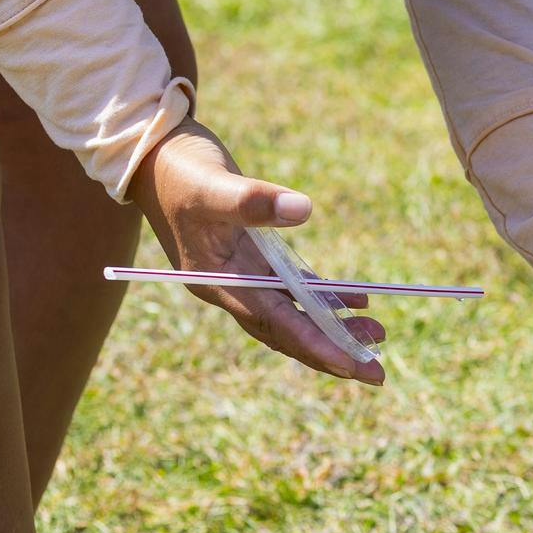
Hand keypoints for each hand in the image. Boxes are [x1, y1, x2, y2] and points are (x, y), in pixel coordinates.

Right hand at [129, 119, 384, 383]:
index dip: (315, 344)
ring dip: (333, 327)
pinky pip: (294, 287)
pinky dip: (323, 296)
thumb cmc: (180, 171)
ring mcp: (243, 274)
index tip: (352, 365)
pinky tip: (356, 302)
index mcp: (219, 282)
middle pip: (287, 331)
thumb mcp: (214, 185)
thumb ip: (253, 201)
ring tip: (377, 336)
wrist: (155, 158)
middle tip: (377, 374)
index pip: (275, 323)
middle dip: (331, 352)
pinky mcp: (253, 256)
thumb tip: (303, 210)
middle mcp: (232, 287)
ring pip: (294, 313)